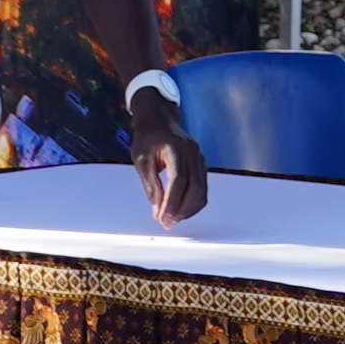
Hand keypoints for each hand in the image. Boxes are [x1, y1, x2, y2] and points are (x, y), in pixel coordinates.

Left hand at [127, 88, 209, 227]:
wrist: (159, 120)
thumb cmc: (148, 137)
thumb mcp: (142, 160)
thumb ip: (151, 185)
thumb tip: (157, 209)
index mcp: (176, 148)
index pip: (178, 180)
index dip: (171, 202)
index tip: (162, 218)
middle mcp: (193, 152)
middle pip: (194, 187)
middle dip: (181, 210)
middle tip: (167, 223)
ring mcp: (200, 158)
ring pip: (202, 190)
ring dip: (188, 209)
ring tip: (173, 220)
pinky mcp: (201, 164)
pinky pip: (203, 188)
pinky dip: (194, 202)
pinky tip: (181, 210)